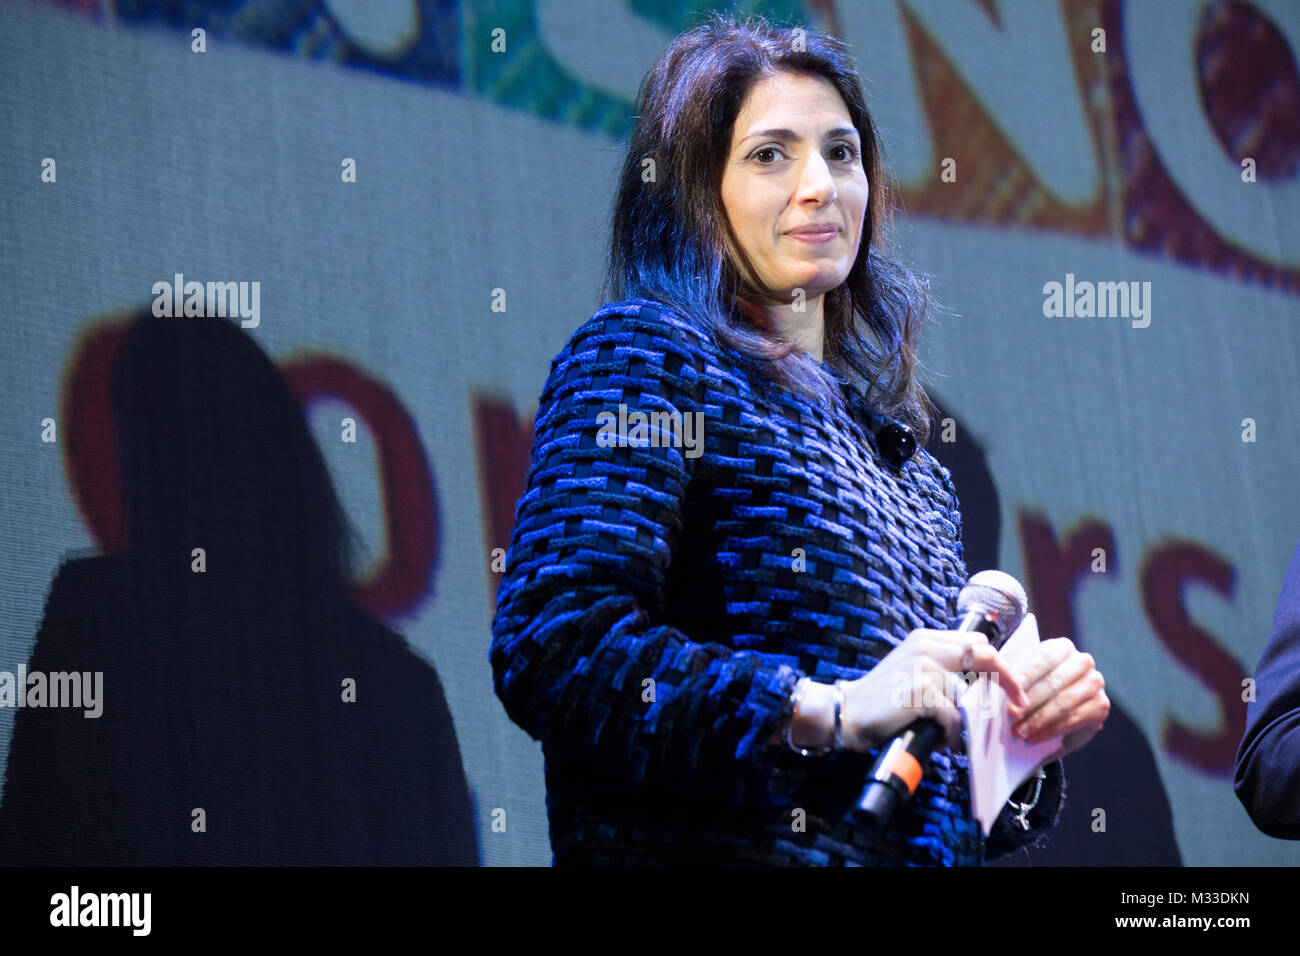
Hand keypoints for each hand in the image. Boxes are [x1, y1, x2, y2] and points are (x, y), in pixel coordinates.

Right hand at [838, 628, 1028, 751]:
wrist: (848, 712)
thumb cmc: (882, 699)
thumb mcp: (912, 669)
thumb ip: (941, 665)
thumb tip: (981, 678)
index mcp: (926, 639)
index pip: (977, 643)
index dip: (1000, 664)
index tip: (1013, 685)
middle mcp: (926, 647)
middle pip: (986, 656)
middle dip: (1008, 680)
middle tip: (1017, 702)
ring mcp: (923, 667)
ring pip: (970, 695)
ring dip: (965, 720)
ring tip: (946, 732)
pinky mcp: (920, 691)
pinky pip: (954, 717)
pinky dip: (949, 734)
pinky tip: (935, 737)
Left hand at [1006, 637, 1108, 763]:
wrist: (1061, 711)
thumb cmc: (1037, 689)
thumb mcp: (1027, 679)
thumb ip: (1017, 679)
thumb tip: (999, 685)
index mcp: (1063, 648)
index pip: (1045, 657)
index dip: (1027, 673)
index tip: (1011, 687)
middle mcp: (1084, 662)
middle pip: (1055, 681)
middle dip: (1030, 700)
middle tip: (1012, 714)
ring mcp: (1095, 684)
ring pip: (1063, 702)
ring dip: (1038, 719)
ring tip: (1019, 731)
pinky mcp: (1100, 706)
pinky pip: (1073, 720)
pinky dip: (1050, 730)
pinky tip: (1033, 737)